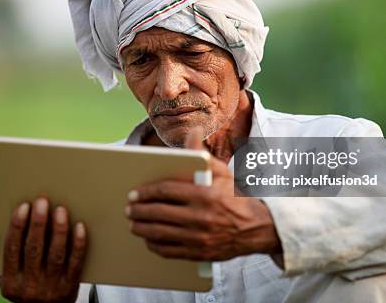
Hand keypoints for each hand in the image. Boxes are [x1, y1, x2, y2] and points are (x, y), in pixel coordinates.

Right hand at [0, 197, 86, 302]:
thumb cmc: (22, 284)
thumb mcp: (2, 274)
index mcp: (9, 279)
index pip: (11, 249)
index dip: (17, 226)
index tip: (24, 206)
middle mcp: (28, 285)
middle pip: (33, 249)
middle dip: (38, 224)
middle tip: (42, 201)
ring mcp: (50, 286)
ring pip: (55, 255)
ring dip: (58, 231)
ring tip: (60, 210)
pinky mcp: (69, 287)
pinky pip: (75, 263)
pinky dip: (78, 244)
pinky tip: (80, 227)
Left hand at [126, 128, 281, 261]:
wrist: (256, 228)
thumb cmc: (234, 196)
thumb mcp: (221, 171)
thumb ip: (201, 153)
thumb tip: (192, 131)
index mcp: (205, 194)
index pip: (166, 191)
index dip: (146, 192)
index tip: (134, 192)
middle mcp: (201, 217)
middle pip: (158, 213)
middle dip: (139, 210)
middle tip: (128, 208)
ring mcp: (199, 238)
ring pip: (160, 233)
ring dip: (141, 228)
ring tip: (133, 222)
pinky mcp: (199, 253)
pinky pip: (168, 250)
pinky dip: (154, 244)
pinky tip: (148, 238)